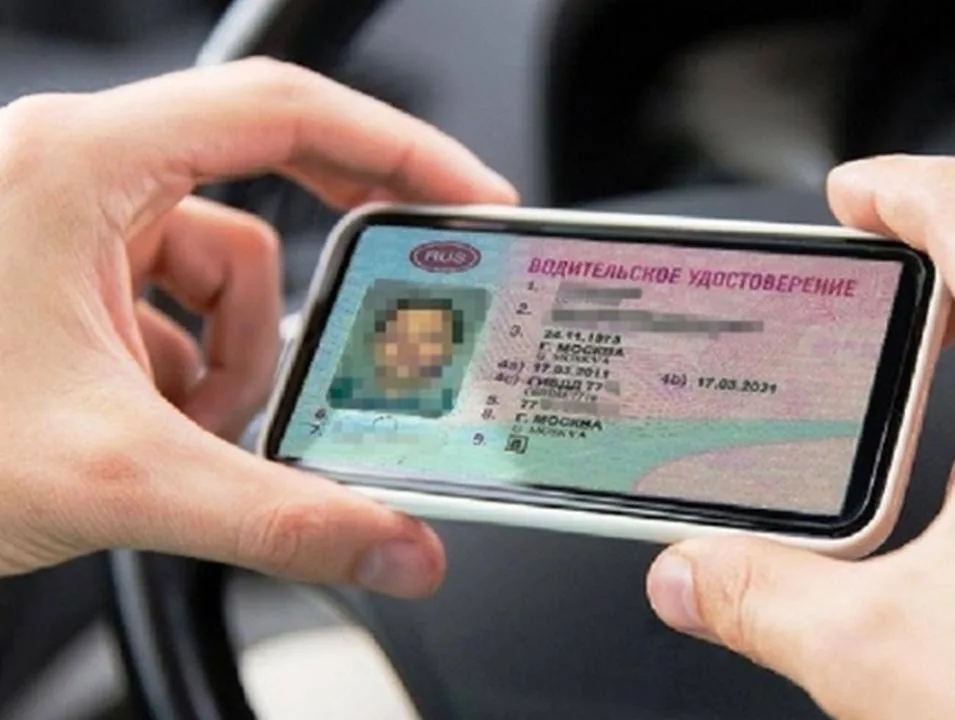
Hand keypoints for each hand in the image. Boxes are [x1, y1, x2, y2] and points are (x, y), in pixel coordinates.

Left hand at [0, 58, 516, 596]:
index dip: (398, 149)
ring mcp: (65, 219)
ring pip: (222, 266)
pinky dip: (190, 370)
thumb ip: (282, 520)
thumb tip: (398, 549)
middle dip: (317, 277)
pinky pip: (175, 303)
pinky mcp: (62, 270)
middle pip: (264, 183)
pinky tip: (151, 426)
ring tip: (190, 430)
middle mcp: (74, 170)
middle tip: (395, 307)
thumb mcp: (118, 476)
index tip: (469, 200)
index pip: (282, 112)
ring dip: (234, 359)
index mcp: (83, 166)